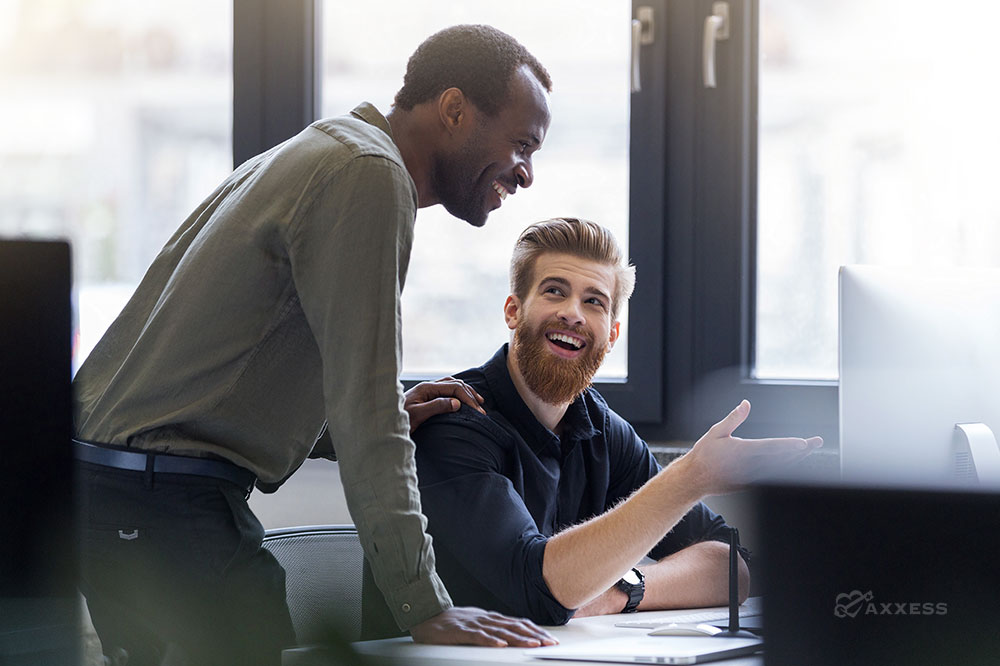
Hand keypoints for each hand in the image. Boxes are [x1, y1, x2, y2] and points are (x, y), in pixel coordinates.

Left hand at [403, 377, 485, 432]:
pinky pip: (447, 390)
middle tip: (482, 410)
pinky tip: (463, 400)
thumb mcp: (418, 415)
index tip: (478, 411)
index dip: (468, 398)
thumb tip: (457, 402)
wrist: (383, 422)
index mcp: (427, 388)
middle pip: (456, 384)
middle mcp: (428, 386)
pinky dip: (459, 393)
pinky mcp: (427, 397)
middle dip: (470, 395)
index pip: (454, 387)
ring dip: (466, 392)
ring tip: (478, 402)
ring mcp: (427, 391)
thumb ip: (437, 406)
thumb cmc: (398, 419)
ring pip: (453, 385)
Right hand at [409, 606, 557, 647]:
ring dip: (518, 638)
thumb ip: (493, 628)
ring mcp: (474, 624)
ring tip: (533, 644)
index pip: (518, 623)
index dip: (535, 631)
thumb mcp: (477, 623)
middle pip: (514, 626)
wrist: (427, 615)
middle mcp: (486, 619)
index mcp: (491, 618)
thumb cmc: (452, 623)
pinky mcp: (461, 631)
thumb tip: (513, 635)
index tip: (550, 639)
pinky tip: (501, 645)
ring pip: (500, 631)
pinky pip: (478, 637)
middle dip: (534, 635)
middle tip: (549, 643)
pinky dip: (491, 641)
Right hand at [680, 400, 821, 494]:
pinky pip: (772, 477)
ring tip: (809, 450)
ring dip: (796, 460)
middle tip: (816, 442)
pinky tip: (794, 463)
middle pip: (781, 459)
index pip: (770, 447)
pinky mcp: (751, 484)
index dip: (788, 445)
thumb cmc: (704, 454)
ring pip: (779, 469)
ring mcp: (751, 477)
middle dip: (801, 451)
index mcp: (741, 451)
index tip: (803, 443)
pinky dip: (785, 470)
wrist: (694, 479)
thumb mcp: (716, 432)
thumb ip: (733, 418)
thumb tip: (746, 404)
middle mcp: (749, 465)